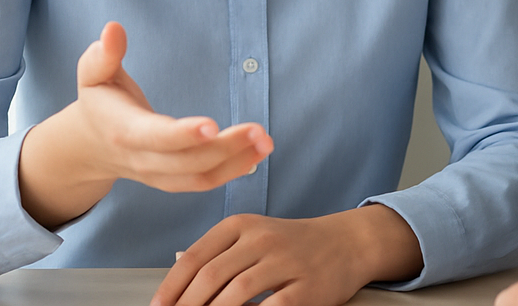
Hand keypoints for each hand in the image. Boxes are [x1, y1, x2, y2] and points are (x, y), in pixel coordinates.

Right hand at [19, 22, 273, 227]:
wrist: (90, 146)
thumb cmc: (100, 101)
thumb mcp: (93, 75)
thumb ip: (104, 54)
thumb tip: (113, 28)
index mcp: (125, 133)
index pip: (156, 137)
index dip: (184, 134)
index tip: (213, 124)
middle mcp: (143, 160)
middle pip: (186, 162)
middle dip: (225, 148)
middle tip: (259, 130)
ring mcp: (158, 175)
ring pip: (199, 177)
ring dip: (236, 162)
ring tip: (267, 142)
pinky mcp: (173, 180)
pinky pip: (204, 182)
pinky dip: (233, 171)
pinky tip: (258, 154)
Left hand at [151, 205, 423, 305]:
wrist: (347, 242)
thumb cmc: (293, 244)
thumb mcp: (254, 235)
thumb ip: (219, 254)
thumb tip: (176, 289)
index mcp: (242, 224)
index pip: (195, 256)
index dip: (170, 287)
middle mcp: (263, 238)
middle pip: (211, 276)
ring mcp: (286, 261)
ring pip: (236, 293)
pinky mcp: (306, 287)